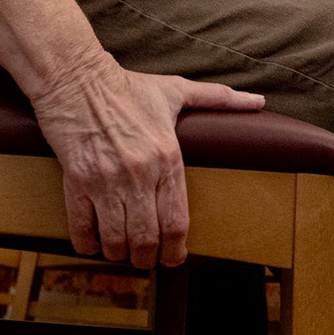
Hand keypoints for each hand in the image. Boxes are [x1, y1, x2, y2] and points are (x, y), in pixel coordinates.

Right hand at [31, 61, 263, 268]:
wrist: (76, 76)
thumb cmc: (127, 86)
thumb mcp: (176, 90)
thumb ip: (219, 99)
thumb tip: (257, 102)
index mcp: (167, 157)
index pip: (177, 222)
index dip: (176, 251)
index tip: (174, 257)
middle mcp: (139, 174)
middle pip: (147, 239)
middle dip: (148, 258)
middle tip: (146, 258)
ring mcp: (105, 180)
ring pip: (116, 240)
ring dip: (119, 253)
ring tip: (120, 249)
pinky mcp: (76, 181)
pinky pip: (82, 229)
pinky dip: (88, 244)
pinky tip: (93, 242)